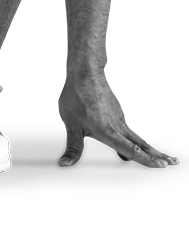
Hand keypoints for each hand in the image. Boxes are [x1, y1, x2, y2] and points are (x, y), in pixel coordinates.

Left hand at [58, 73, 177, 168]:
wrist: (84, 74)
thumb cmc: (76, 97)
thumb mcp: (71, 125)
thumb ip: (73, 147)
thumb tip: (65, 164)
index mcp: (108, 132)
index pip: (131, 150)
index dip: (147, 160)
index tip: (163, 165)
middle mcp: (118, 126)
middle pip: (141, 144)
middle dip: (158, 155)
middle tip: (174, 162)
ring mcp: (119, 118)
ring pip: (136, 137)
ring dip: (149, 148)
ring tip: (160, 157)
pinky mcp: (116, 112)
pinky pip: (127, 130)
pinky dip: (135, 139)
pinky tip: (130, 144)